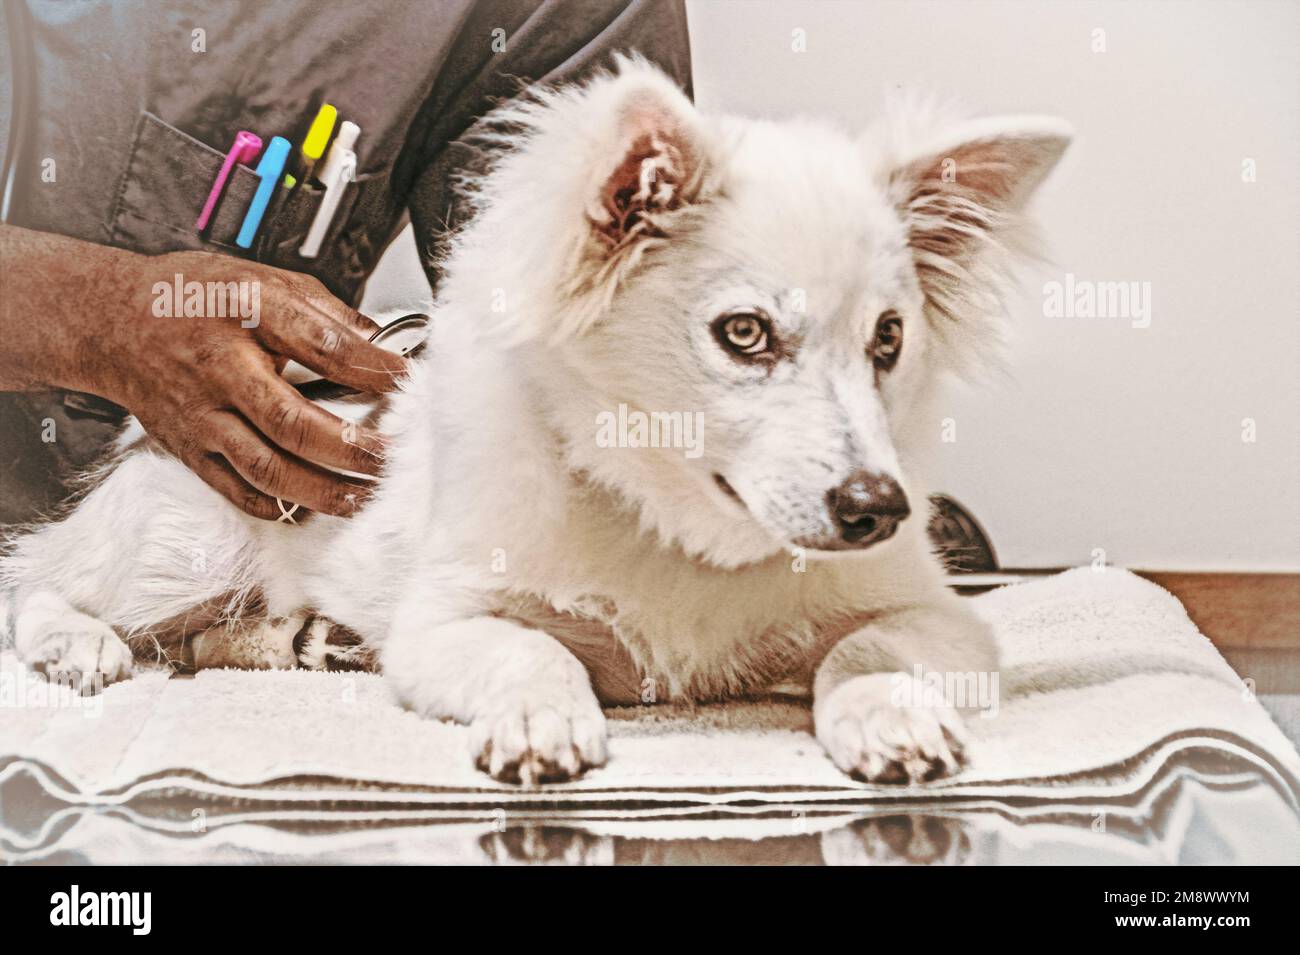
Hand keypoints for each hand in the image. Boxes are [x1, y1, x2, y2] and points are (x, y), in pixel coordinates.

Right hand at [0, 228, 409, 519]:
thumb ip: (324, 309)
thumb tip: (380, 338)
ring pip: (266, 466)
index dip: (374, 369)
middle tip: (394, 458)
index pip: (323, 346)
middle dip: (352, 449)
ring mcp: (202, 415)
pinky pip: (234, 488)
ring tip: (363, 498)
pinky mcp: (188, 447)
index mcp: (248, 314)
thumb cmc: (192, 297)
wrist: (111, 320)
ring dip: (322, 490)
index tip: (410, 383)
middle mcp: (223, 368)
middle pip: (293, 422)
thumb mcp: (261, 278)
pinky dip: (275, 505)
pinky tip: (309, 508)